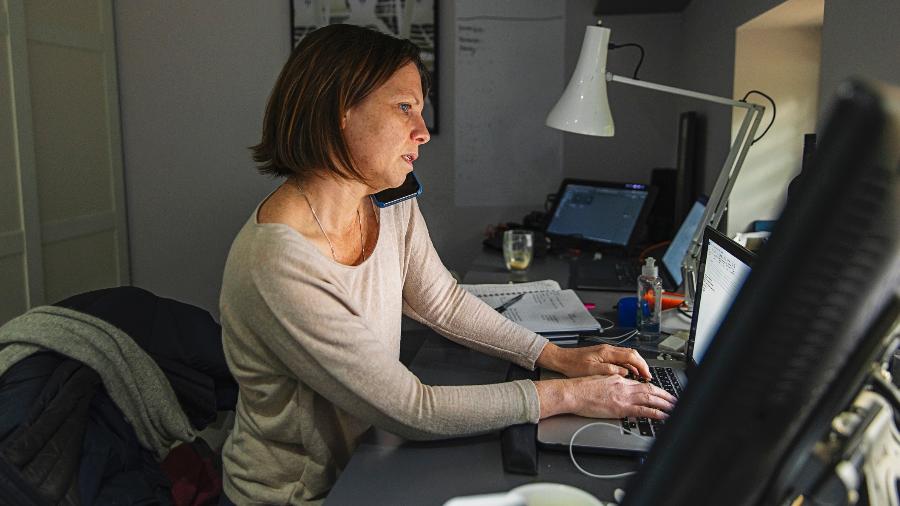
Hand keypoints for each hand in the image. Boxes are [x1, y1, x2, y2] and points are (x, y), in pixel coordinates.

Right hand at [535, 375, 675, 419]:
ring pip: (650, 398)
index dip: (654, 389)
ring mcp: (623, 397)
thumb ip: (612, 383)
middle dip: (664, 395)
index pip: (641, 384)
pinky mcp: (620, 408)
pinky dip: (655, 413)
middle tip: (675, 400)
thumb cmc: (581, 388)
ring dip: (664, 403)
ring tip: (674, 408)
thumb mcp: (599, 380)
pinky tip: (663, 415)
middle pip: (650, 390)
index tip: (661, 393)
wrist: (572, 392)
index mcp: (618, 380)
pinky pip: (643, 410)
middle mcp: (623, 387)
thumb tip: (620, 386)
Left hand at [537, 343, 650, 379]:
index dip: (641, 366)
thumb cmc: (573, 365)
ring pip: (627, 355)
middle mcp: (608, 349)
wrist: (561, 359)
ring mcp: (606, 351)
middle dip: (642, 365)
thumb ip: (610, 371)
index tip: (647, 375)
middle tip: (647, 376)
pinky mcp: (603, 355)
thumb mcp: (592, 371)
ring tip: (640, 376)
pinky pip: (620, 358)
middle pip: (632, 354)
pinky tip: (628, 373)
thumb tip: (625, 372)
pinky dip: (628, 365)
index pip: (631, 356)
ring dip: (636, 365)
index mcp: (607, 352)